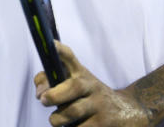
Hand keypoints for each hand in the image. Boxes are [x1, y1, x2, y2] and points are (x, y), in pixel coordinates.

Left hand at [35, 41, 152, 126]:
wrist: (125, 112)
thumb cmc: (89, 98)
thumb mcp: (75, 85)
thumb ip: (52, 82)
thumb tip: (39, 93)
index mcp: (81, 73)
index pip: (70, 58)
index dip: (60, 51)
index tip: (51, 44)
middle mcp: (91, 85)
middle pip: (74, 86)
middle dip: (56, 95)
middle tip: (43, 100)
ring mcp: (99, 105)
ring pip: (74, 111)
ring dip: (58, 118)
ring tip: (55, 120)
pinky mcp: (103, 123)